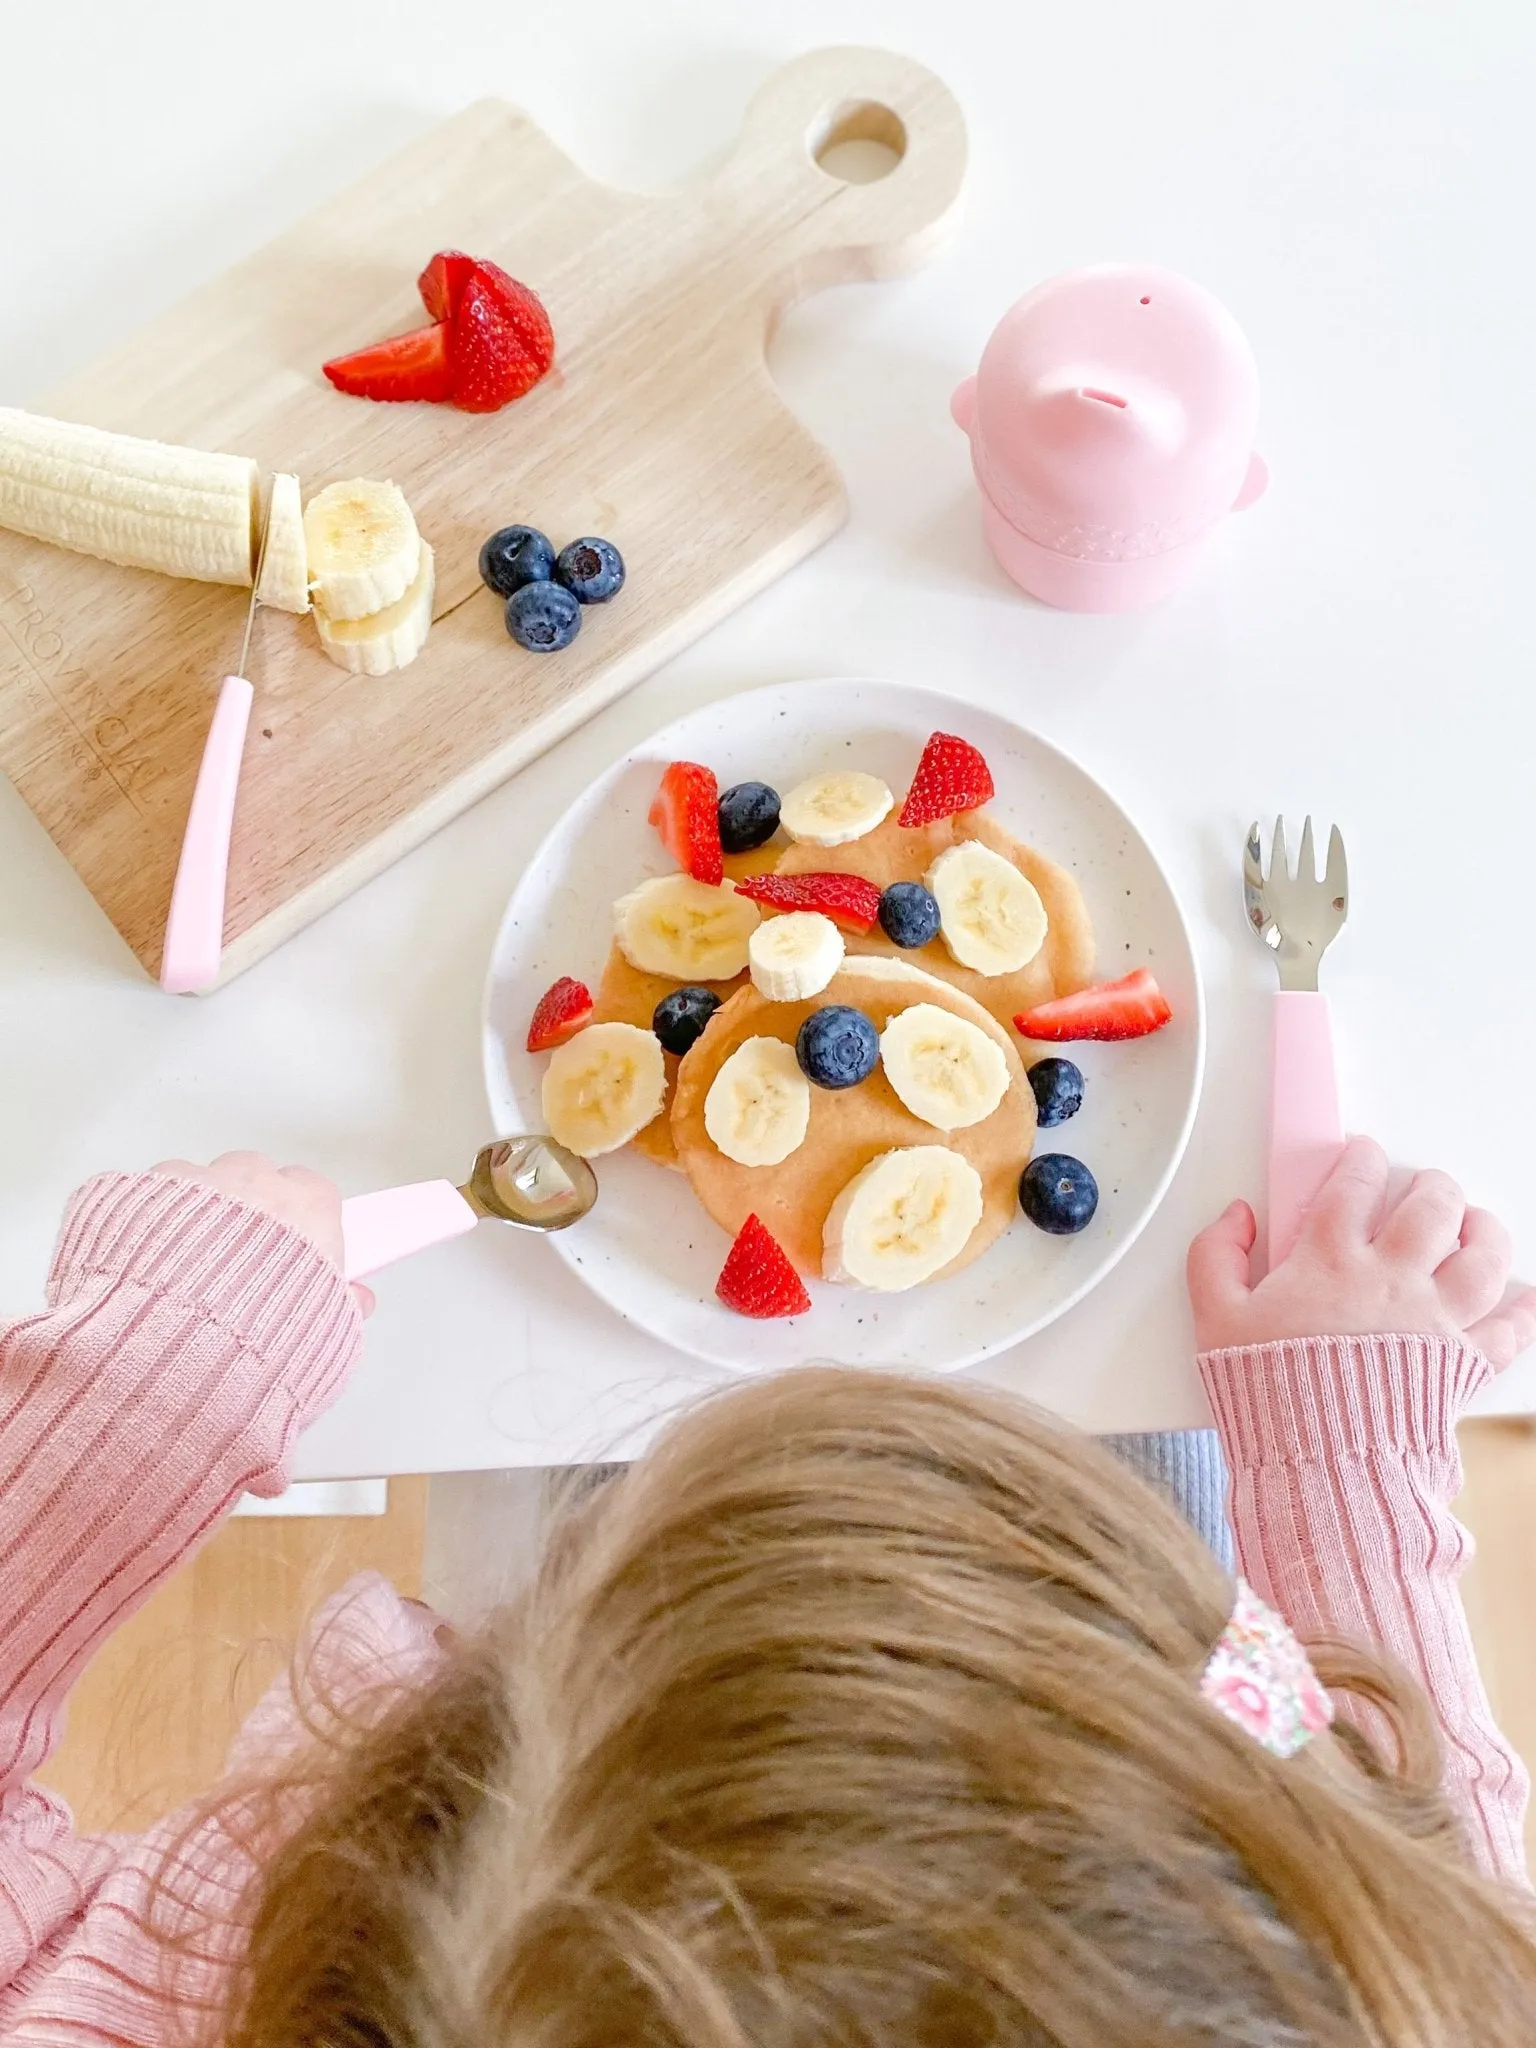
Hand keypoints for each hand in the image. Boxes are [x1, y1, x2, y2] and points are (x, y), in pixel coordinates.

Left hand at [149, 1151, 372, 1317]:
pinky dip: (141, 1222)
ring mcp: (193, 1181)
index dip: (299, 1221)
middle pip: (252, 1177)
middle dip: (243, 1207)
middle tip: (232, 1259)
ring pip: (195, 1182)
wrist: (180, 1345)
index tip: (290, 1248)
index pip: (311, 1192)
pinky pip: (143, 1195)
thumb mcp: (327, 1333)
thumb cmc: (264, 1338)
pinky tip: (138, 1262)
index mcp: (307, 1206)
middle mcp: (253, 1181)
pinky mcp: (138, 1193)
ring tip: (178, 1267)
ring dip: (190, 1212)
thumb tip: (358, 1299)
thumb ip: (344, 1306)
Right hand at [1188, 1136, 1535, 1366]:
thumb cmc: (1266, 1392)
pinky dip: (1524, 1312)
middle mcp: (1390, 1278)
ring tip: (1477, 1225)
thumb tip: (1235, 1217)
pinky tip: (1526, 1299)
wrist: (1316, 1460)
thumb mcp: (1214, 1319)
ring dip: (1485, 1232)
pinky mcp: (1461, 1364)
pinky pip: (1510, 1331)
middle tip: (1429, 1186)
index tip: (1363, 1154)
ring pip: (1483, 1256)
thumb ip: (1215, 1256)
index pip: (1354, 1184)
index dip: (1362, 1158)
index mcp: (1329, 1259)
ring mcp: (1433, 1320)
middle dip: (1433, 1186)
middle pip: (1431, 1207)